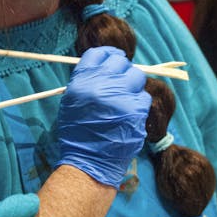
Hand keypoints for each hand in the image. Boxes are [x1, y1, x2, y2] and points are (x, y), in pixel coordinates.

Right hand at [56, 46, 150, 186]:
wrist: (89, 162)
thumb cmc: (78, 133)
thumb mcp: (72, 101)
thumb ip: (87, 80)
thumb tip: (106, 66)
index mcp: (82, 81)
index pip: (99, 53)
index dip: (108, 55)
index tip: (113, 60)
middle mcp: (101, 85)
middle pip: (120, 61)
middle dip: (122, 70)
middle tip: (120, 82)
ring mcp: (121, 97)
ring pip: (137, 77)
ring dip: (133, 86)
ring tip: (125, 100)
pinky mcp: (136, 111)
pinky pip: (144, 97)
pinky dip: (139, 104)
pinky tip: (130, 114)